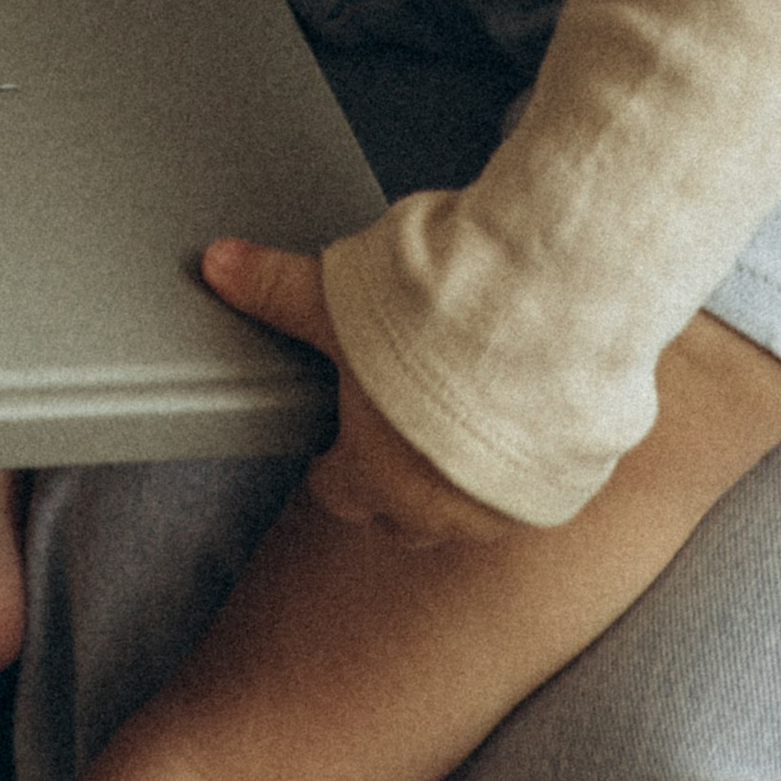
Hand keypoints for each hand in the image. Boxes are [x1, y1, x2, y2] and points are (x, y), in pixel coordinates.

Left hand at [200, 239, 519, 545]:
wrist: (548, 323)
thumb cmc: (442, 321)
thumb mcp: (339, 297)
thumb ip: (275, 287)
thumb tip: (217, 263)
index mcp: (377, 476)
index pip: (337, 491)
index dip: (333, 463)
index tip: (336, 441)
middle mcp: (441, 510)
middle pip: (403, 516)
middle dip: (394, 481)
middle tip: (396, 429)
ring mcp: (506, 506)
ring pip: (469, 513)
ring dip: (460, 478)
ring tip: (461, 421)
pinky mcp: (562, 488)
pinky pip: (534, 494)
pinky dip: (521, 466)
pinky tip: (521, 421)